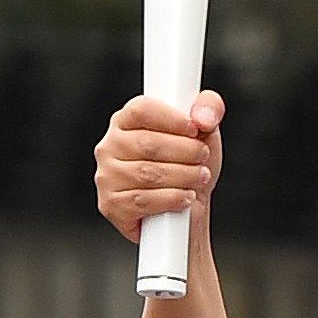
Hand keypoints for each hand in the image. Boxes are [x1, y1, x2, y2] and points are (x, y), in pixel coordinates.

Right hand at [95, 90, 222, 243]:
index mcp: (126, 121)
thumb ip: (209, 107)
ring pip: (147, 173)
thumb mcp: (205, 130)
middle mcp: (110, 146)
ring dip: (183, 176)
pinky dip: (171, 199)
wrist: (187, 210)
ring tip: (198, 177)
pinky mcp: (111, 205)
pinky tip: (185, 196)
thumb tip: (203, 118)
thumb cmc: (188, 166)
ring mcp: (107, 176)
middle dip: (185, 151)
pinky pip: (143, 200)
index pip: (141, 110)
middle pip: (147, 143)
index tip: (194, 129)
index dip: (171, 118)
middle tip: (202, 157)